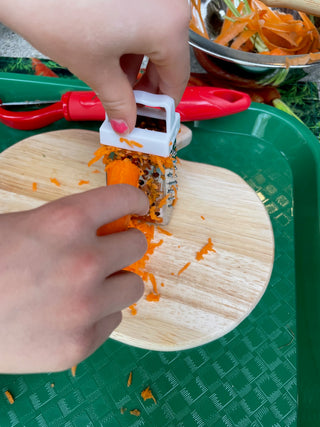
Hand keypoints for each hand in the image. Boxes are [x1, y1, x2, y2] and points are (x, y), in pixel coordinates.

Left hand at [0, 0, 189, 132]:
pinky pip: (145, 20)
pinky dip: (133, 42)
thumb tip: (127, 123)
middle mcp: (170, 4)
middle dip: (149, 85)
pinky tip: (114, 56)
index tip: (151, 116)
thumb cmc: (59, 13)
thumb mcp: (96, 69)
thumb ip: (118, 102)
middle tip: (131, 104)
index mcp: (168, 26)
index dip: (163, 104)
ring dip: (139, 65)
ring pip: (157, 38)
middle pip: (169, 56)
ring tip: (116, 82)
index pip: (178, 77)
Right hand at [0, 185, 147, 372]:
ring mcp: (85, 307)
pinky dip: (97, 315)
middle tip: (104, 252)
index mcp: (66, 221)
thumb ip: (67, 223)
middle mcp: (84, 262)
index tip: (137, 205)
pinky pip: (112, 320)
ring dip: (114, 282)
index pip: (124, 198)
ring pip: (133, 285)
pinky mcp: (80, 344)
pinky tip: (68, 315)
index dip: (134, 199)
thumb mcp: (21, 226)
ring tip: (85, 288)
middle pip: (137, 245)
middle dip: (122, 245)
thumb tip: (106, 224)